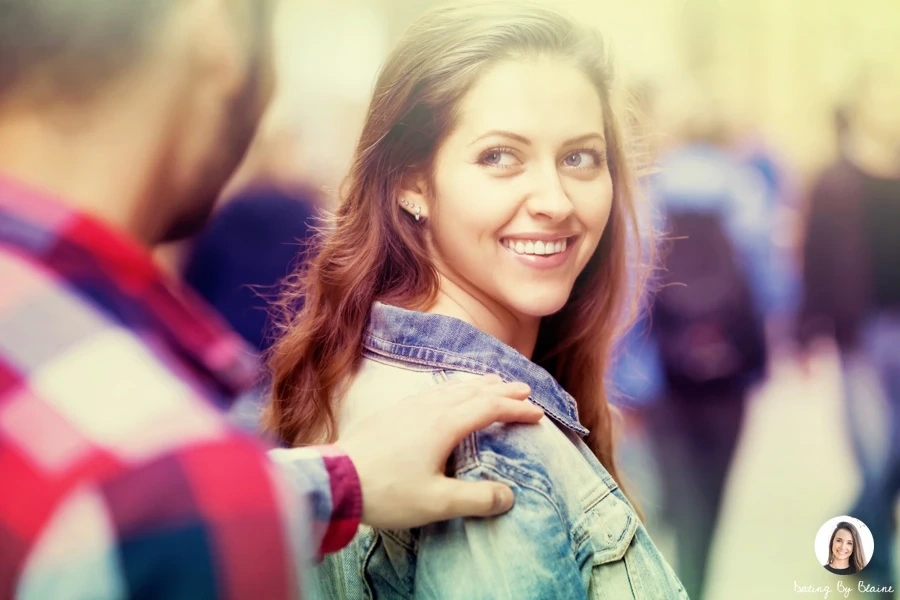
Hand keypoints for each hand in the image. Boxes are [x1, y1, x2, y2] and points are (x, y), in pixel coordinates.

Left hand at [336, 374, 542, 529]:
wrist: (336, 479)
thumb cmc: (387, 491)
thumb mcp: (436, 503)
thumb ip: (476, 499)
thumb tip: (509, 496)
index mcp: (445, 424)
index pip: (490, 408)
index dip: (516, 409)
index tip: (537, 414)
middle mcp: (430, 407)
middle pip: (474, 390)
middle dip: (502, 390)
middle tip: (524, 389)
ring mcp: (409, 406)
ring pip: (452, 386)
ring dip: (478, 384)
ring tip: (492, 382)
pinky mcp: (394, 411)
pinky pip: (434, 390)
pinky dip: (454, 387)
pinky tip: (449, 394)